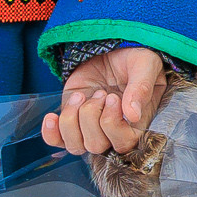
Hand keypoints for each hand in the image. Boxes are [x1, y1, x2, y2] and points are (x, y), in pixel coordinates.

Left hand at [42, 45, 170, 156]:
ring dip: (72, 120)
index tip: (112, 97)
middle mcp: (113, 133)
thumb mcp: (144, 65)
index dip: (112, 123)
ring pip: (75, 145)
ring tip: (81, 96)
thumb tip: (133, 115)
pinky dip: (51, 133)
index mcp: (136, 125)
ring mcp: (90, 129)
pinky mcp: (72, 121)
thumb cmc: (135, 60)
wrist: (114, 50)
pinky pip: (58, 141)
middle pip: (96, 145)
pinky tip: (51, 117)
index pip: (123, 143)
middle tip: (101, 92)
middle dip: (91, 115)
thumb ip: (141, 88)